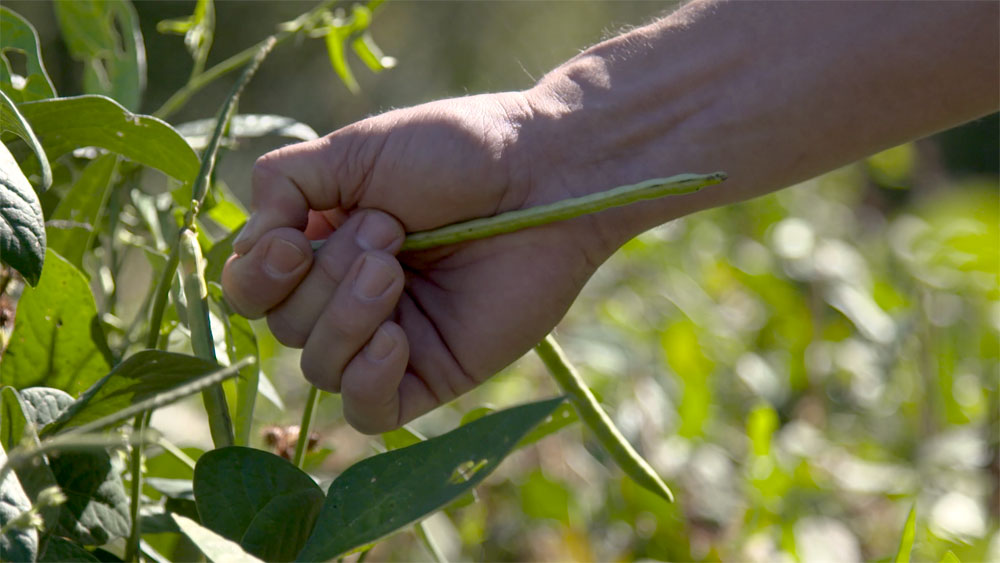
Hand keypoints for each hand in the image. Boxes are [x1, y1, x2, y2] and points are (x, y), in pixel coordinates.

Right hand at [221, 92, 612, 432]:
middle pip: (283, 326)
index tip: (292, 240)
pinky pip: (369, 412)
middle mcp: (348, 295)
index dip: (257, 276)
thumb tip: (254, 242)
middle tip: (389, 229)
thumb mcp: (352, 151)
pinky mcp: (431, 374)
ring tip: (397, 264)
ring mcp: (389, 338)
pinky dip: (368, 378)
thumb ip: (283, 186)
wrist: (542, 175)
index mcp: (322, 243)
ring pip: (319, 366)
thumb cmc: (455, 151)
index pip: (251, 289)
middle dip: (325, 276)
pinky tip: (399, 337)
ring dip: (348, 313)